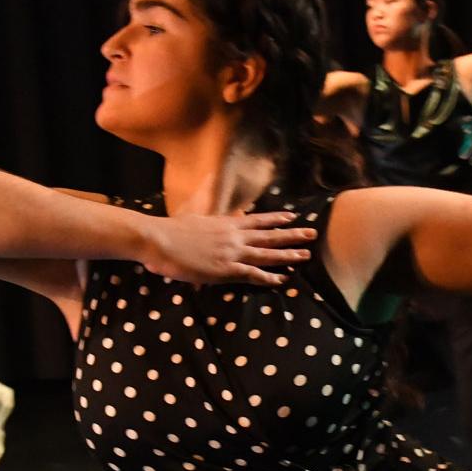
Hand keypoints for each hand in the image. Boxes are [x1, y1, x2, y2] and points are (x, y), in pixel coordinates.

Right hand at [137, 210, 318, 285]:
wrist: (159, 239)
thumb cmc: (172, 228)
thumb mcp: (194, 213)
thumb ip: (208, 206)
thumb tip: (213, 191)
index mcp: (226, 223)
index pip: (258, 220)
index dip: (277, 220)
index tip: (293, 217)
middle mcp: (234, 236)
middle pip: (269, 235)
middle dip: (292, 235)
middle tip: (312, 234)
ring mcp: (231, 252)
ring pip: (267, 253)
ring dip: (287, 255)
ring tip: (305, 255)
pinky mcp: (225, 269)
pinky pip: (253, 274)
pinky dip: (269, 277)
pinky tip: (282, 279)